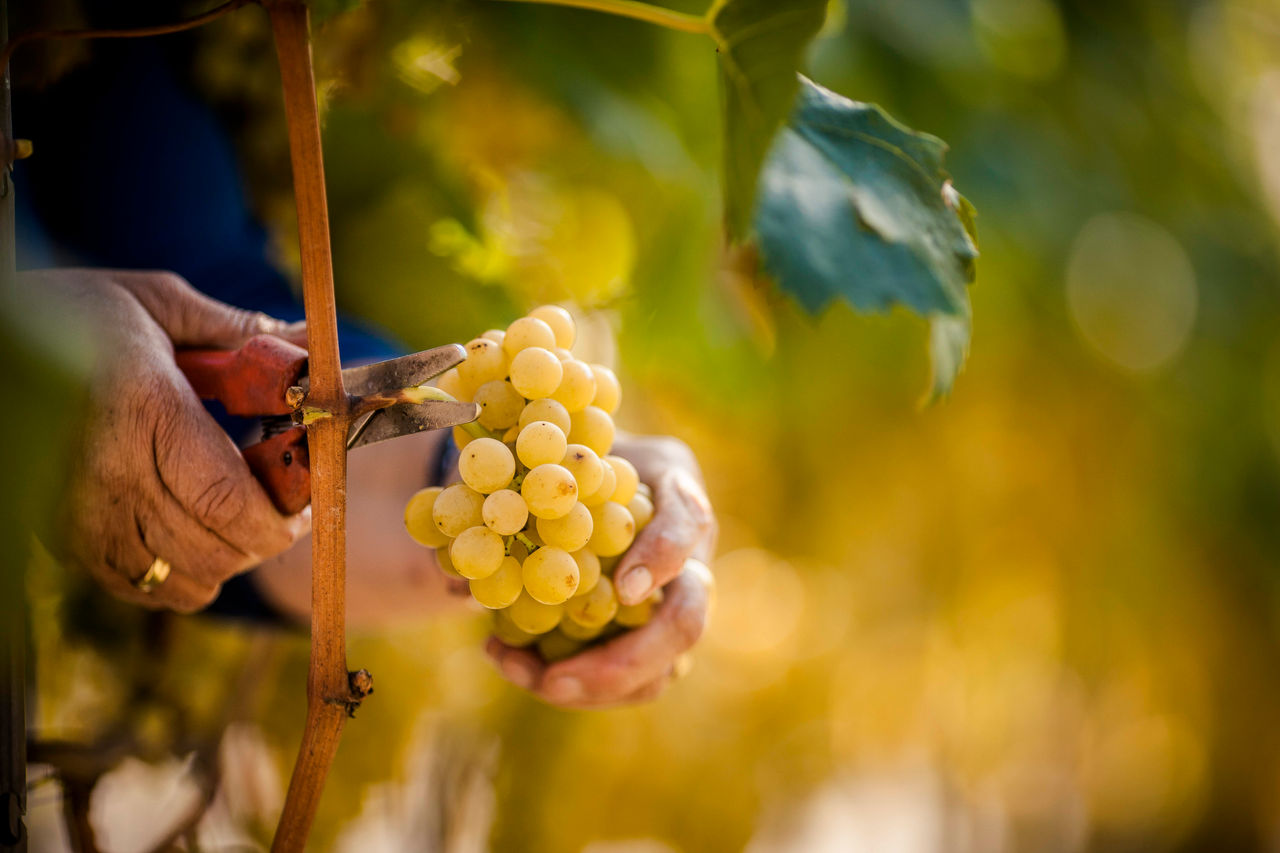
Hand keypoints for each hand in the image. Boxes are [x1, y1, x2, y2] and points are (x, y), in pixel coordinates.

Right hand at [21, 269, 310, 611]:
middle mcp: (109, 474)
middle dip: (267, 537)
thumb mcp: (158, 303)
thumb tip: (311, 347)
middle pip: (217, 551)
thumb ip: (240, 332)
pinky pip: (142, 589)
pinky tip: (190, 531)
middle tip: (287, 507)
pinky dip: (182, 575)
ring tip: (238, 517)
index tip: (311, 499)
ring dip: (228, 559)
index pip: (230, 499)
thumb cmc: (74, 315)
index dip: (284, 515)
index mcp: (144, 409)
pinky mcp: (61, 541)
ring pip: (185, 582)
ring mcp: (80, 516)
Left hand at [487, 435, 716, 708]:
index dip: (661, 558)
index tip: (622, 588)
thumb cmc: (563, 462)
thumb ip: (514, 491)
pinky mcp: (654, 645)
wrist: (579, 483)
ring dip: (589, 686)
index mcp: (676, 493)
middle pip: (685, 621)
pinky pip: (627, 685)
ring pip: (660, 670)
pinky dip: (572, 686)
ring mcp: (677, 608)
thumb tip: (454, 570)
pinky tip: (513, 663)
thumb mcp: (543, 454)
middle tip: (554, 680)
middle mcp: (691, 557)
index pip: (687, 523)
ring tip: (519, 673)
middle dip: (624, 661)